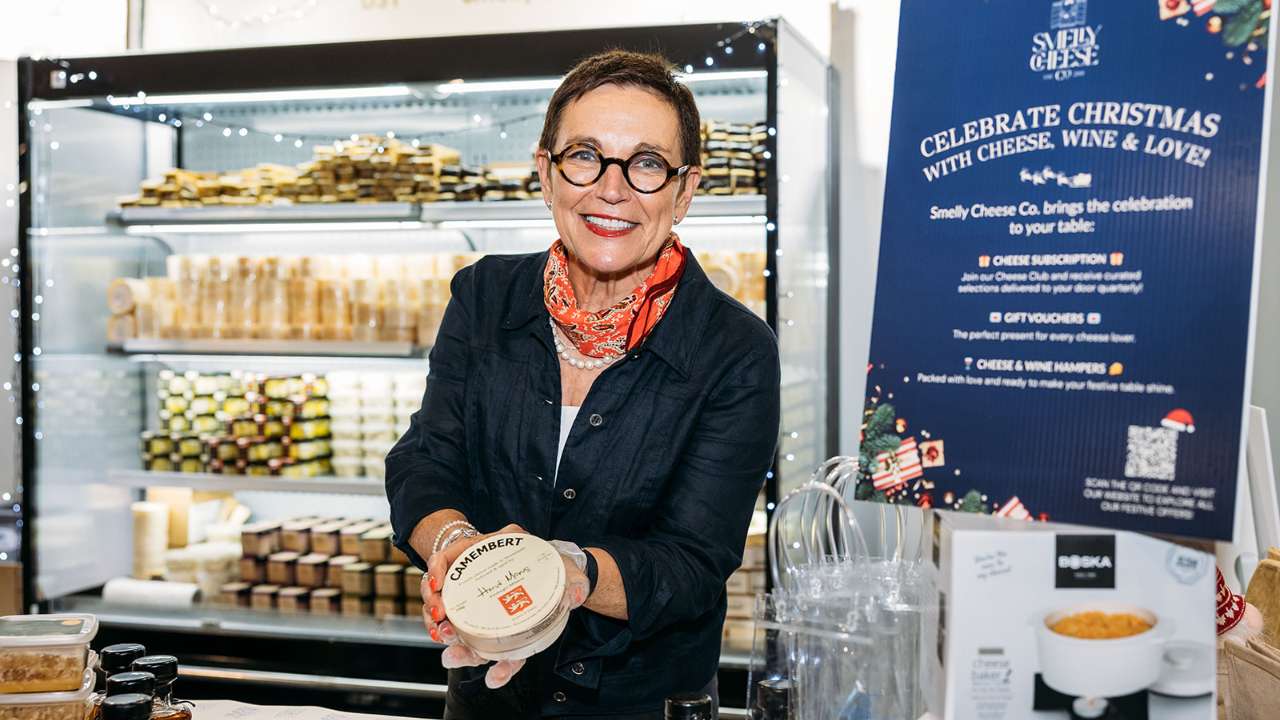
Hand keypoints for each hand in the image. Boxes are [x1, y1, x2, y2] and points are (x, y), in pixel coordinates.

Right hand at [420, 525, 591, 688]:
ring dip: (447, 637)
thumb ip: (572, 579)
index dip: (437, 568)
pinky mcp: (489, 626)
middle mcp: (476, 578)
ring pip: (450, 620)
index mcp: (485, 553)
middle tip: (440, 622)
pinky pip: (480, 643)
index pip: (449, 556)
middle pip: (441, 592)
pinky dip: (485, 661)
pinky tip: (492, 676)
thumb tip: (576, 595)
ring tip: (452, 654)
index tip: (437, 583)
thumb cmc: (553, 562)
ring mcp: (477, 603)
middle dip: (433, 610)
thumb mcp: (561, 562)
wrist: (559, 574)